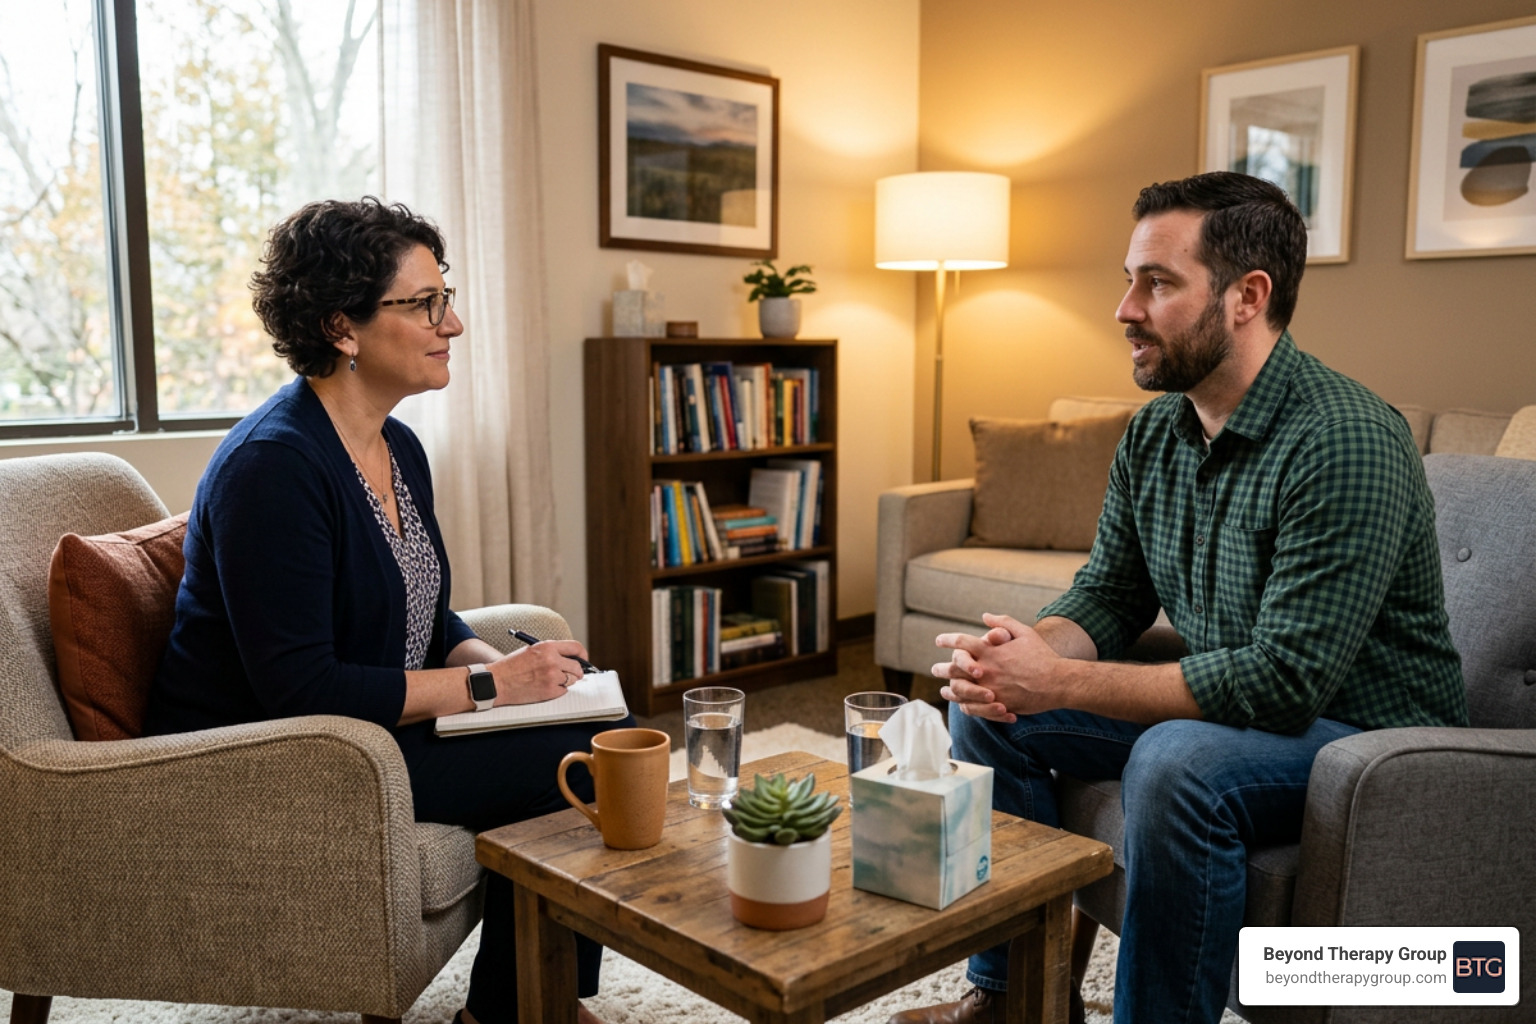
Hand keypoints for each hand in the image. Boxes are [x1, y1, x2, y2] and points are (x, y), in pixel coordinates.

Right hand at [491, 639, 592, 704]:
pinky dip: (558, 690)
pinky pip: (563, 691)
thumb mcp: (531, 650)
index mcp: (547, 647)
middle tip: (572, 674)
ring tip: (551, 680)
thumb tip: (570, 658)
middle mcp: (552, 660)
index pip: (576, 647)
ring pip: (571, 680)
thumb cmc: (511, 666)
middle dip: (576, 671)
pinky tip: (545, 687)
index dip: (582, 655)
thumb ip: (551, 652)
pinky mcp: (549, 691)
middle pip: (577, 666)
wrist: (497, 682)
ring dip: (566, 681)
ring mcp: (552, 676)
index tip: (583, 659)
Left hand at [932, 613, 1060, 721]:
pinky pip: (973, 708)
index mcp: (990, 651)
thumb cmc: (1043, 656)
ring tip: (944, 690)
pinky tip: (962, 704)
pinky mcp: (997, 705)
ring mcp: (990, 688)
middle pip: (954, 668)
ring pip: (960, 691)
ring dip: (950, 690)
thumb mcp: (1024, 632)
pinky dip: (965, 706)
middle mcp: (986, 670)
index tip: (939, 640)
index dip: (947, 640)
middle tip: (935, 669)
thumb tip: (985, 616)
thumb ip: (1003, 623)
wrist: (1058, 682)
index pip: (961, 642)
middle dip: (941, 668)